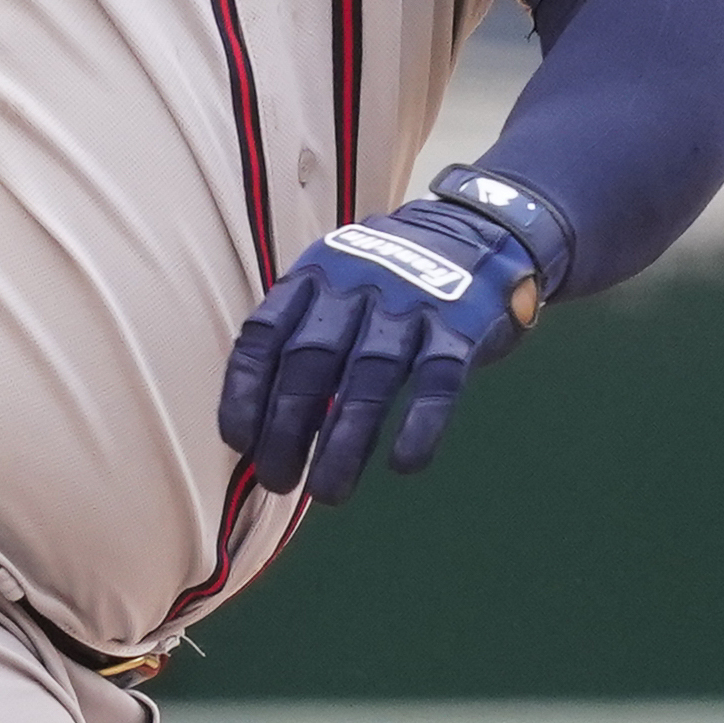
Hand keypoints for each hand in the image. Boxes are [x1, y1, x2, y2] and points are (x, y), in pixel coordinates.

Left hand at [215, 192, 548, 500]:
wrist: (482, 229)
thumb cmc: (394, 279)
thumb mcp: (338, 282)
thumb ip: (304, 334)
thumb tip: (266, 427)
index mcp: (315, 275)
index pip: (265, 336)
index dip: (246, 392)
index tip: (241, 443)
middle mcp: (357, 285)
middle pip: (310, 363)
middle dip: (287, 429)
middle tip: (279, 482)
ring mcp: (412, 303)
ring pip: (368, 378)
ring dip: (345, 442)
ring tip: (329, 493)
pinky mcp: (462, 325)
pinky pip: (438, 380)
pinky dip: (419, 425)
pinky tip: (403, 464)